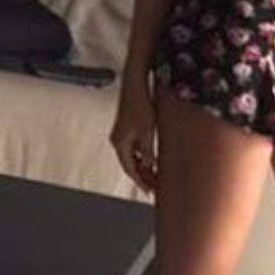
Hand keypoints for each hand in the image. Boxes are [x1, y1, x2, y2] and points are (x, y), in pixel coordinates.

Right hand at [110, 77, 157, 194]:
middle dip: (142, 177)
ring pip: (132, 157)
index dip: (140, 181)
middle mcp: (118, 140)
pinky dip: (143, 156)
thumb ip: (148, 151)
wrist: (135, 84)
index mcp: (120, 142)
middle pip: (130, 164)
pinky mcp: (127, 127)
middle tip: (154, 187)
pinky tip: (153, 160)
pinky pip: (134, 148)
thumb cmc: (141, 104)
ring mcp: (122, 134)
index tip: (149, 191)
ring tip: (156, 176)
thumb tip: (148, 167)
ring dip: (144, 167)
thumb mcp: (147, 130)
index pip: (129, 169)